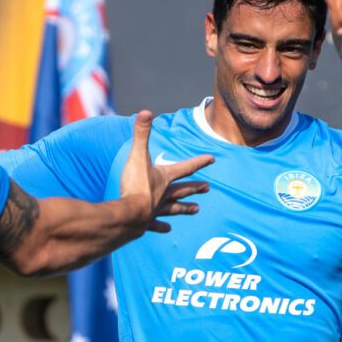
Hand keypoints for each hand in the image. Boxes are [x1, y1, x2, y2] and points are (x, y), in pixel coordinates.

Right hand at [118, 111, 212, 232]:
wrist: (129, 214)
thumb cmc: (135, 185)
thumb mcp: (137, 156)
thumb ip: (142, 134)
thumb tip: (146, 112)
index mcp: (165, 178)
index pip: (186, 167)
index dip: (199, 162)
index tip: (212, 159)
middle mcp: (164, 194)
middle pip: (183, 190)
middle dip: (195, 188)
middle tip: (208, 188)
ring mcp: (157, 209)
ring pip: (174, 208)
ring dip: (185, 208)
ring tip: (196, 210)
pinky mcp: (147, 222)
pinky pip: (156, 224)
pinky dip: (161, 226)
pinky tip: (167, 229)